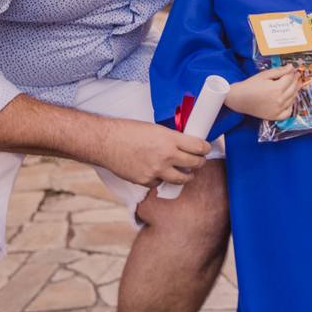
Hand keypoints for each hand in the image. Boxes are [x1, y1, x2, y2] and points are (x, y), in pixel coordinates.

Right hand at [98, 118, 212, 187]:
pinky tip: (159, 173)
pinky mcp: (146, 181)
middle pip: (195, 164)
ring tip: (187, 174)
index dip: (205, 148)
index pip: (199, 146)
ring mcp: (157, 171)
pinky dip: (162, 179)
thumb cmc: (128, 131)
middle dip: (200, 162)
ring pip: (182, 179)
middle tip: (199, 161)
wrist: (106, 142)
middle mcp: (166, 156)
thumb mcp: (155, 128)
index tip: (205, 149)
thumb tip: (183, 143)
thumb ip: (170, 137)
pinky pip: (160, 183)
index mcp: (170, 139)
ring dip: (187, 176)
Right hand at [224, 66, 298, 120]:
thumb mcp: (264, 75)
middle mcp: (280, 100)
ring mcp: (278, 110)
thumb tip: (291, 67)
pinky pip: (288, 112)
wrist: (240, 99)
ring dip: (296, 91)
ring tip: (297, 85)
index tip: (293, 69)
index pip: (289, 79)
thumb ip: (279, 71)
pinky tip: (290, 100)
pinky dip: (291, 106)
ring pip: (293, 99)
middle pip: (293, 88)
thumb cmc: (251, 85)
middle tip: (297, 75)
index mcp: (277, 88)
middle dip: (296, 80)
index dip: (292, 72)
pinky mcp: (275, 116)